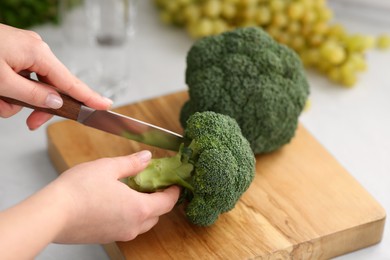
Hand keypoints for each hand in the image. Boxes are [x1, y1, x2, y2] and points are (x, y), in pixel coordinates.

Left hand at [0, 23, 111, 128]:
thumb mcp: (1, 81)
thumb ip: (32, 95)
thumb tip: (56, 103)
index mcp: (38, 53)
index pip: (70, 81)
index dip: (89, 96)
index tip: (105, 106)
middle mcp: (36, 51)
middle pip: (52, 87)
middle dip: (39, 107)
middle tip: (30, 124)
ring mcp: (25, 53)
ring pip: (34, 88)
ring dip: (17, 101)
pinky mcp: (14, 57)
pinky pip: (21, 81)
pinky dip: (10, 93)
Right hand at [51, 151, 179, 243]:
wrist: (52, 214)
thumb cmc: (79, 190)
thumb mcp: (109, 167)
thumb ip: (132, 163)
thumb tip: (147, 158)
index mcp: (139, 208)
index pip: (167, 202)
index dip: (174, 192)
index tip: (175, 183)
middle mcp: (132, 226)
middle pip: (156, 214)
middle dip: (159, 199)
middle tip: (154, 184)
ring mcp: (118, 234)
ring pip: (141, 223)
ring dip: (144, 208)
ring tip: (135, 191)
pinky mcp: (105, 237)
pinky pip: (126, 226)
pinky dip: (129, 215)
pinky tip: (117, 201)